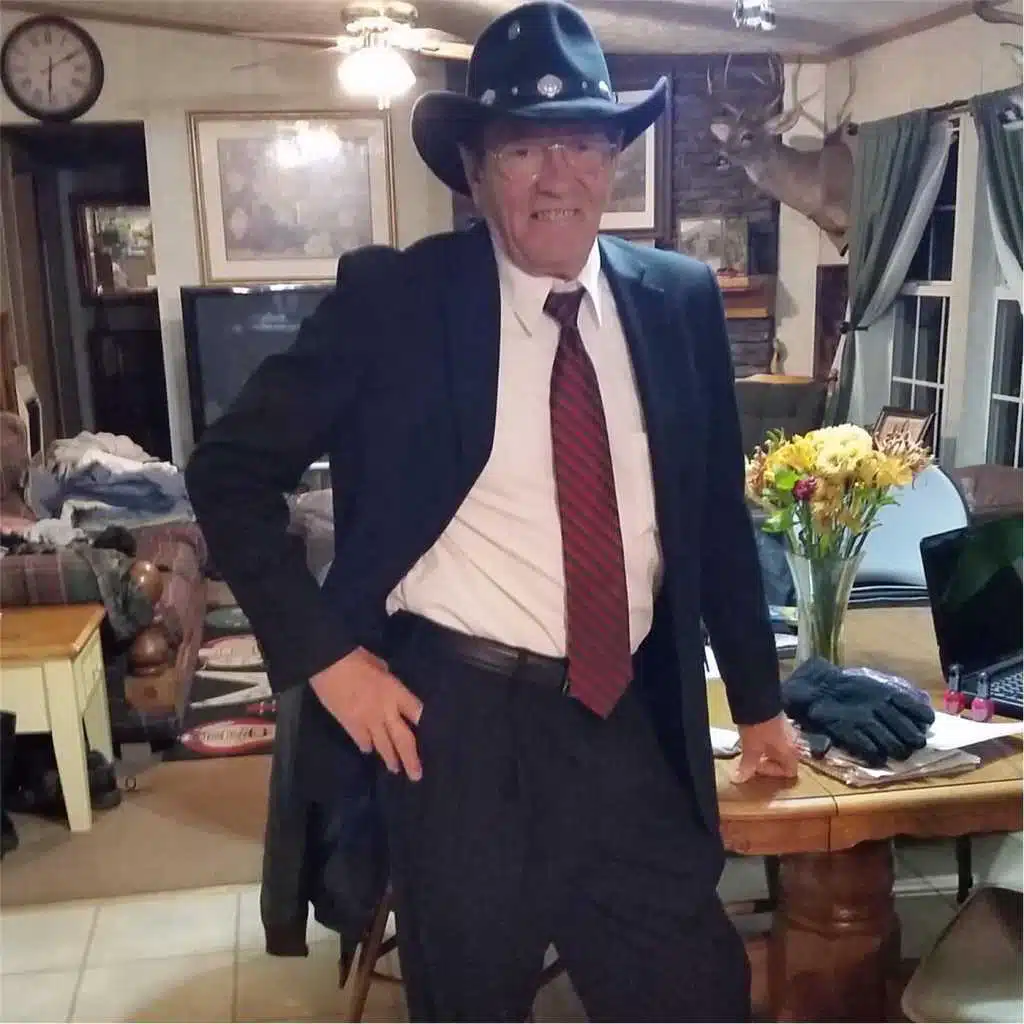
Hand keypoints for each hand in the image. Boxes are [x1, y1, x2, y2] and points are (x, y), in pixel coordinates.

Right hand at [311, 648, 423, 780]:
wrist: (327, 663)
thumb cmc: (355, 658)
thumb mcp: (379, 664)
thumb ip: (387, 679)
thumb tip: (389, 686)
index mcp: (395, 692)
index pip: (416, 712)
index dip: (423, 724)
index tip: (432, 736)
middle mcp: (385, 711)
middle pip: (403, 738)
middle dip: (410, 758)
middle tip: (416, 775)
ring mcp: (367, 720)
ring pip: (382, 745)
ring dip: (390, 758)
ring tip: (396, 769)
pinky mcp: (349, 724)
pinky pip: (361, 740)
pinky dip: (366, 746)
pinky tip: (369, 751)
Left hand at [731, 714, 799, 782]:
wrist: (758, 699)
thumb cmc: (758, 728)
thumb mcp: (751, 748)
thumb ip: (747, 766)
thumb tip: (738, 779)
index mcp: (790, 752)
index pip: (790, 772)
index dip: (772, 772)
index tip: (757, 766)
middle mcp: (793, 742)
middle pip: (784, 760)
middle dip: (768, 761)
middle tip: (753, 758)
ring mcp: (788, 730)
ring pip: (779, 747)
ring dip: (766, 750)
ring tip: (751, 747)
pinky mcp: (780, 719)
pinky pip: (776, 736)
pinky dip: (766, 739)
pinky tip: (753, 735)